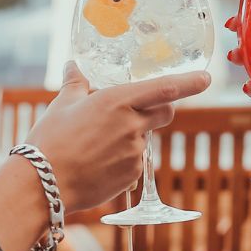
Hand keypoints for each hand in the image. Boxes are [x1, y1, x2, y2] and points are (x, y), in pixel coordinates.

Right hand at [24, 62, 210, 210]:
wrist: (43, 185)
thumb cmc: (50, 140)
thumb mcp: (63, 105)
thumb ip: (76, 83)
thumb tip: (74, 65)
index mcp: (118, 101)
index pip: (165, 88)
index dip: (190, 82)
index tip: (207, 78)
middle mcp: (132, 126)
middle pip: (164, 113)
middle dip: (159, 109)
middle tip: (137, 110)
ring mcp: (134, 153)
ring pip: (144, 138)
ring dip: (131, 136)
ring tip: (97, 143)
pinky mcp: (131, 176)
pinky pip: (134, 162)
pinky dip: (123, 158)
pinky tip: (97, 162)